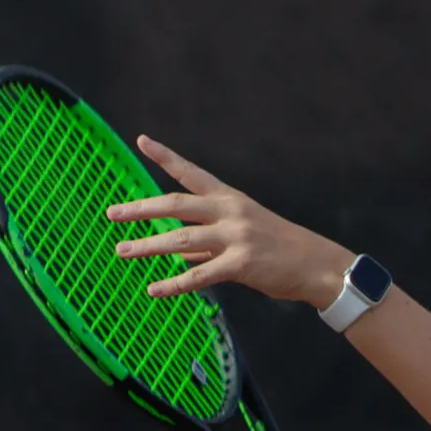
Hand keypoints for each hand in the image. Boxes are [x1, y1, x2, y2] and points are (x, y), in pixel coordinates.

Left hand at [105, 135, 354, 307]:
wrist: (317, 265)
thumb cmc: (280, 249)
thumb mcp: (244, 234)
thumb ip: (207, 243)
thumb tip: (177, 255)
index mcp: (231, 198)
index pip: (192, 174)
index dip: (166, 157)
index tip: (142, 140)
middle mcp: (231, 212)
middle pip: (176, 206)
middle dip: (141, 209)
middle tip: (113, 214)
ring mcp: (236, 238)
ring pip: (182, 240)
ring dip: (148, 246)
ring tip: (122, 251)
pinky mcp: (241, 265)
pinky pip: (200, 276)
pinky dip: (174, 284)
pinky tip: (153, 289)